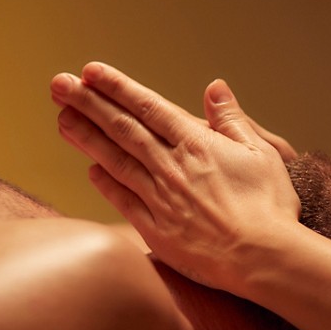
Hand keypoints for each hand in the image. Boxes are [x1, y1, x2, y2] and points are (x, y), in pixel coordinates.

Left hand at [50, 62, 301, 290]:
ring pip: (115, 160)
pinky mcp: (157, 230)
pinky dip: (105, 183)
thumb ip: (232, 119)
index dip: (117, 87)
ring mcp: (160, 199)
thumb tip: (214, 87)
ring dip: (86, 137)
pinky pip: (123, 201)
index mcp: (197, 144)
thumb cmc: (270, 206)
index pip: (148, 107)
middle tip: (60, 84)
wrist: (262, 258)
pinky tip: (90, 169)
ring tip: (62, 118)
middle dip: (88, 103)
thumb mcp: (262, 152)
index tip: (91, 71)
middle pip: (122, 128)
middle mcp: (171, 167)